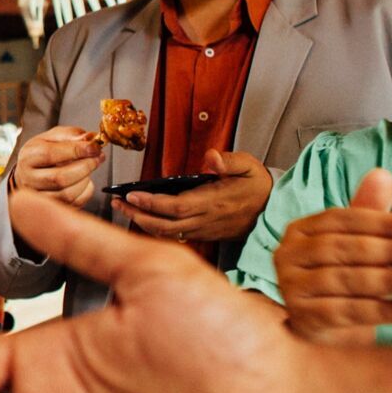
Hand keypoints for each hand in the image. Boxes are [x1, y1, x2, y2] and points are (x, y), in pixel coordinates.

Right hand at [10, 127, 102, 205]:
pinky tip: (83, 181)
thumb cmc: (43, 153)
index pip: (50, 154)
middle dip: (85, 167)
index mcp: (28, 157)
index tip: (94, 147)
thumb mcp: (53, 137)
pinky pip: (74, 204)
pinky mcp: (50, 208)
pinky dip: (85, 192)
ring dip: (85, 180)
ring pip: (68, 194)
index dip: (76, 151)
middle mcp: (29, 178)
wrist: (30, 172)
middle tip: (97, 158)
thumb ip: (71, 135)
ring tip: (88, 169)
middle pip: (60, 178)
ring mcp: (38, 196)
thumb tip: (89, 139)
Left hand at [113, 149, 272, 242]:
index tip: (130, 196)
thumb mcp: (249, 166)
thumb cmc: (259, 186)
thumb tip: (211, 157)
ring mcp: (205, 230)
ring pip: (168, 233)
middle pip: (164, 224)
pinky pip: (176, 236)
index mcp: (213, 202)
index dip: (151, 203)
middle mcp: (206, 220)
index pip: (175, 207)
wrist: (275, 210)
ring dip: (143, 223)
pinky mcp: (205, 235)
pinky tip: (144, 219)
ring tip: (124, 210)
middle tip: (116, 204)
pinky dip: (156, 229)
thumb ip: (228, 161)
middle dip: (137, 215)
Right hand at [275, 168, 391, 342]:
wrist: (326, 327)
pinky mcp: (302, 318)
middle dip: (386, 251)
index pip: (340, 219)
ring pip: (342, 280)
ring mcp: (291, 288)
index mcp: (300, 230)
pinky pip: (343, 312)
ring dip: (387, 280)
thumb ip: (369, 212)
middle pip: (340, 249)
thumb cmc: (343, 278)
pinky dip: (380, 311)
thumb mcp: (356, 243)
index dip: (380, 222)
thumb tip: (382, 174)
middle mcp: (288, 255)